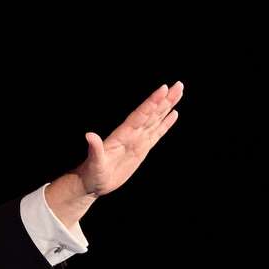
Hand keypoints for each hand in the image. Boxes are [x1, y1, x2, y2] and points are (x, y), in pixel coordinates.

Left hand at [76, 80, 182, 196]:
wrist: (94, 183)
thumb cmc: (92, 173)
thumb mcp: (94, 163)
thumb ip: (95, 149)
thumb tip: (89, 136)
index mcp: (122, 134)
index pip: (140, 115)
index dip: (152, 102)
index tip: (163, 89)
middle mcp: (132, 133)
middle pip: (151, 112)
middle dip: (165, 99)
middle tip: (178, 85)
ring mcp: (138, 139)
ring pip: (156, 119)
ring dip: (167, 106)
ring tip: (179, 92)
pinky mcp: (142, 148)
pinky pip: (157, 133)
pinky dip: (166, 123)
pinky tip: (174, 114)